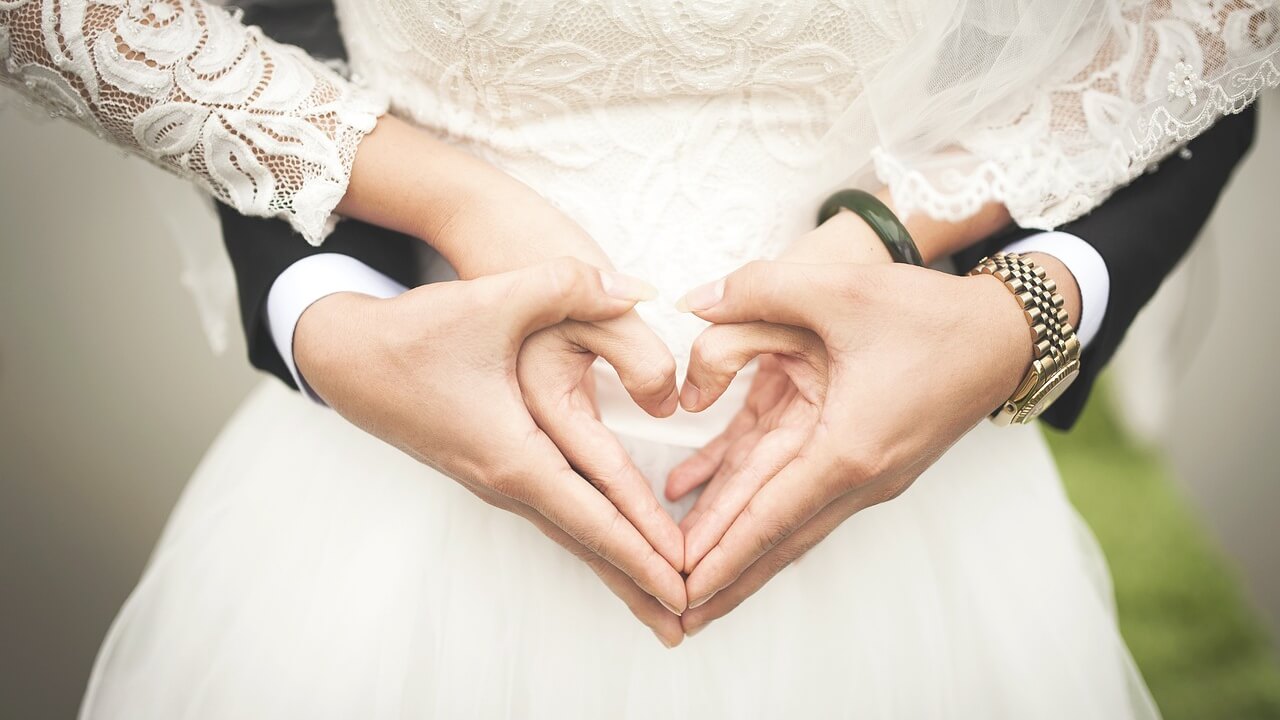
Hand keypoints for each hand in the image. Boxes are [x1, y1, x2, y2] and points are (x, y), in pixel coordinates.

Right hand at [295, 258, 687, 645]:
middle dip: (638, 581)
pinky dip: (591, 536)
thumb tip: (641, 290)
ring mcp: (495, 480)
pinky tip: (612, 545)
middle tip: (688, 620)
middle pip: (586, 543)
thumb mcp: (494, 299)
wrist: (346, 356)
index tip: (684, 584)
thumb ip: (570, 286)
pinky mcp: (491, 468)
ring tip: (658, 598)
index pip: (592, 517)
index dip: (643, 549)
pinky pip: (555, 514)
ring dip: (616, 564)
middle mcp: (505, 480)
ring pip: (570, 532)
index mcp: (513, 454)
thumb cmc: (415, 333)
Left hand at [672, 260, 1037, 634]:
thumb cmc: (929, 315)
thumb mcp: (840, 288)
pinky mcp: (864, 459)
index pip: (769, 518)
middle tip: (674, 614)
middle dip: (724, 578)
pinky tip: (707, 492)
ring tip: (692, 582)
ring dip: (738, 550)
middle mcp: (858, 477)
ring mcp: (865, 475)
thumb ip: (759, 289)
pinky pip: (798, 490)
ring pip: (786, 522)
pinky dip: (755, 501)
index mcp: (848, 449)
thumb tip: (693, 302)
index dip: (720, 554)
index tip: (681, 591)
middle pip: (776, 540)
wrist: (1004, 336)